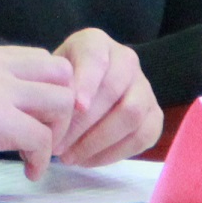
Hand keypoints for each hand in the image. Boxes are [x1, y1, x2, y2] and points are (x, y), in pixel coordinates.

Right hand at [0, 42, 75, 199]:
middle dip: (62, 110)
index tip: (39, 120)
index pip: (42, 58)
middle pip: (60, 74)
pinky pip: (42, 138)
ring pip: (60, 103)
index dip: (49, 91)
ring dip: (55, 135)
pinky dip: (40, 160)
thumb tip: (24, 102)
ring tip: (34, 155)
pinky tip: (26, 171)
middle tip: (46, 138)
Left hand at [50, 28, 160, 164]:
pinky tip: (87, 160)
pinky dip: (113, 153)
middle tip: (57, 145)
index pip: (95, 57)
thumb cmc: (60, 81)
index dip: (87, 81)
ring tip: (69, 157)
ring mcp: (144, 87)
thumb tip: (46, 123)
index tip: (75, 106)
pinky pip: (142, 137)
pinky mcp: (154, 115)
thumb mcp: (48, 76)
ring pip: (131, 115)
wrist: (83, 88)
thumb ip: (48, 91)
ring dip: (97, 142)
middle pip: (113, 91)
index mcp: (96, 42)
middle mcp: (126, 60)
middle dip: (83, 123)